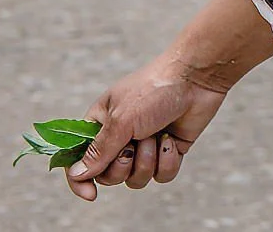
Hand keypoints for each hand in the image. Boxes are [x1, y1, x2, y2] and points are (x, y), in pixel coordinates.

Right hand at [64, 56, 227, 200]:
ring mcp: (145, 145)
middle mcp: (120, 137)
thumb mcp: (121, 120)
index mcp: (100, 125)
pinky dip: (167, 161)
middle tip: (133, 145)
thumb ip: (99, 151)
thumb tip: (76, 174)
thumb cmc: (153, 90)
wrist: (196, 78)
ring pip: (137, 179)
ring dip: (147, 162)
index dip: (80, 181)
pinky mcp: (168, 150)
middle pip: (109, 176)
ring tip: (156, 136)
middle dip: (123, 166)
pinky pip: (162, 175)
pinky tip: (172, 139)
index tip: (91, 194)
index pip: (79, 160)